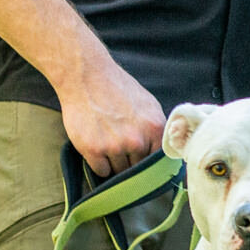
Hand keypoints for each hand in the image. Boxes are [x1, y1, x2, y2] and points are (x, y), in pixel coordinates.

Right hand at [57, 58, 164, 176]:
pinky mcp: (93, 150)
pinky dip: (100, 164)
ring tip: (108, 143)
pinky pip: (102, 171)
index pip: (159, 162)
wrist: (87, 77)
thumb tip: (162, 151)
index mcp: (155, 129)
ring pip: (120, 172)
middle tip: (122, 148)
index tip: (145, 165)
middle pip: (138, 169)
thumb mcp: (148, 105)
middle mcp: (137, 140)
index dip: (150, 164)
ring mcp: (115, 146)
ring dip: (115, 163)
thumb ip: (156, 130)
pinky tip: (98, 148)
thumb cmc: (117, 88)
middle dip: (131, 163)